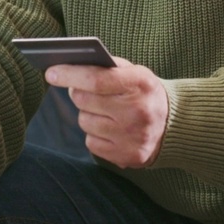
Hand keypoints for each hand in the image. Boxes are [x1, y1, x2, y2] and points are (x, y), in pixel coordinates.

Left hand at [45, 57, 167, 167]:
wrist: (173, 126)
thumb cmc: (143, 93)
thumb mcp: (134, 72)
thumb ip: (106, 67)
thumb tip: (68, 68)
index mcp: (140, 84)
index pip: (96, 79)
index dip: (70, 75)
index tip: (51, 72)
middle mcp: (137, 111)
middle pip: (84, 101)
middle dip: (77, 93)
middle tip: (82, 89)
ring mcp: (132, 137)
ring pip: (85, 122)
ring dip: (88, 114)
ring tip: (104, 111)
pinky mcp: (126, 156)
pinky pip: (91, 143)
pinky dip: (95, 134)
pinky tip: (109, 128)